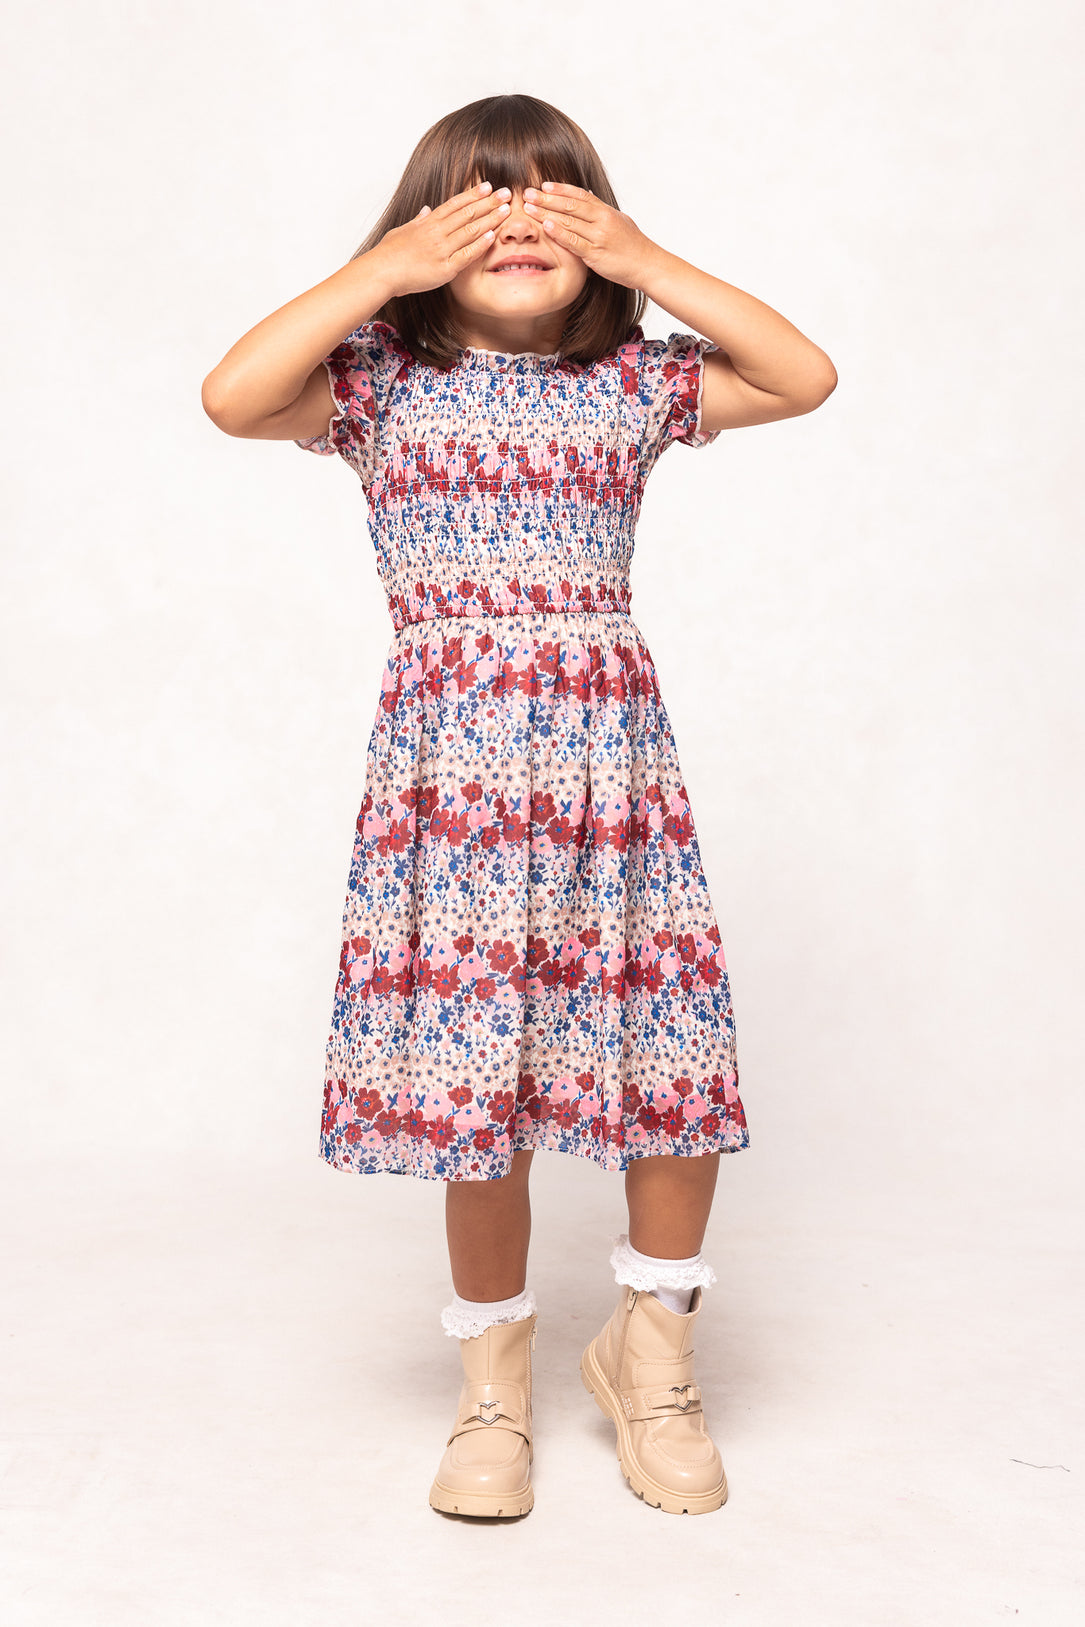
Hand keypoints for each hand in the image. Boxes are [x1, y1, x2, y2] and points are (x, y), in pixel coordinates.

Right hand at [368, 182, 513, 297]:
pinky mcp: (444, 269)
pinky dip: (479, 245)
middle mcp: (437, 232)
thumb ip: (417, 220)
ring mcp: (441, 250)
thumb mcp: (402, 230)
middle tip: (506, 192)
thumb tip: (425, 209)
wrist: (381, 271)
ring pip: (470, 230)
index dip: (472, 194)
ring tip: (506, 210)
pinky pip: (466, 255)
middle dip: (489, 202)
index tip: (487, 186)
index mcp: (428, 222)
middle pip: (467, 213)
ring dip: (490, 219)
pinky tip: (492, 236)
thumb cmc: (388, 253)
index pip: (455, 204)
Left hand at [521, 183, 662, 289]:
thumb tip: (588, 195)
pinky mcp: (596, 254)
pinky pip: (574, 242)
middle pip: (570, 205)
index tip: (544, 185)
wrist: (648, 265)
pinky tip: (546, 226)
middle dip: (546, 198)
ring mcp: (599, 236)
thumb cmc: (634, 246)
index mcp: (606, 211)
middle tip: (527, 192)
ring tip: (528, 208)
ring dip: (546, 213)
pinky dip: (559, 233)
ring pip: (569, 221)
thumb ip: (601, 210)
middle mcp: (602, 220)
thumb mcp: (619, 222)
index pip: (580, 195)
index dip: (561, 189)